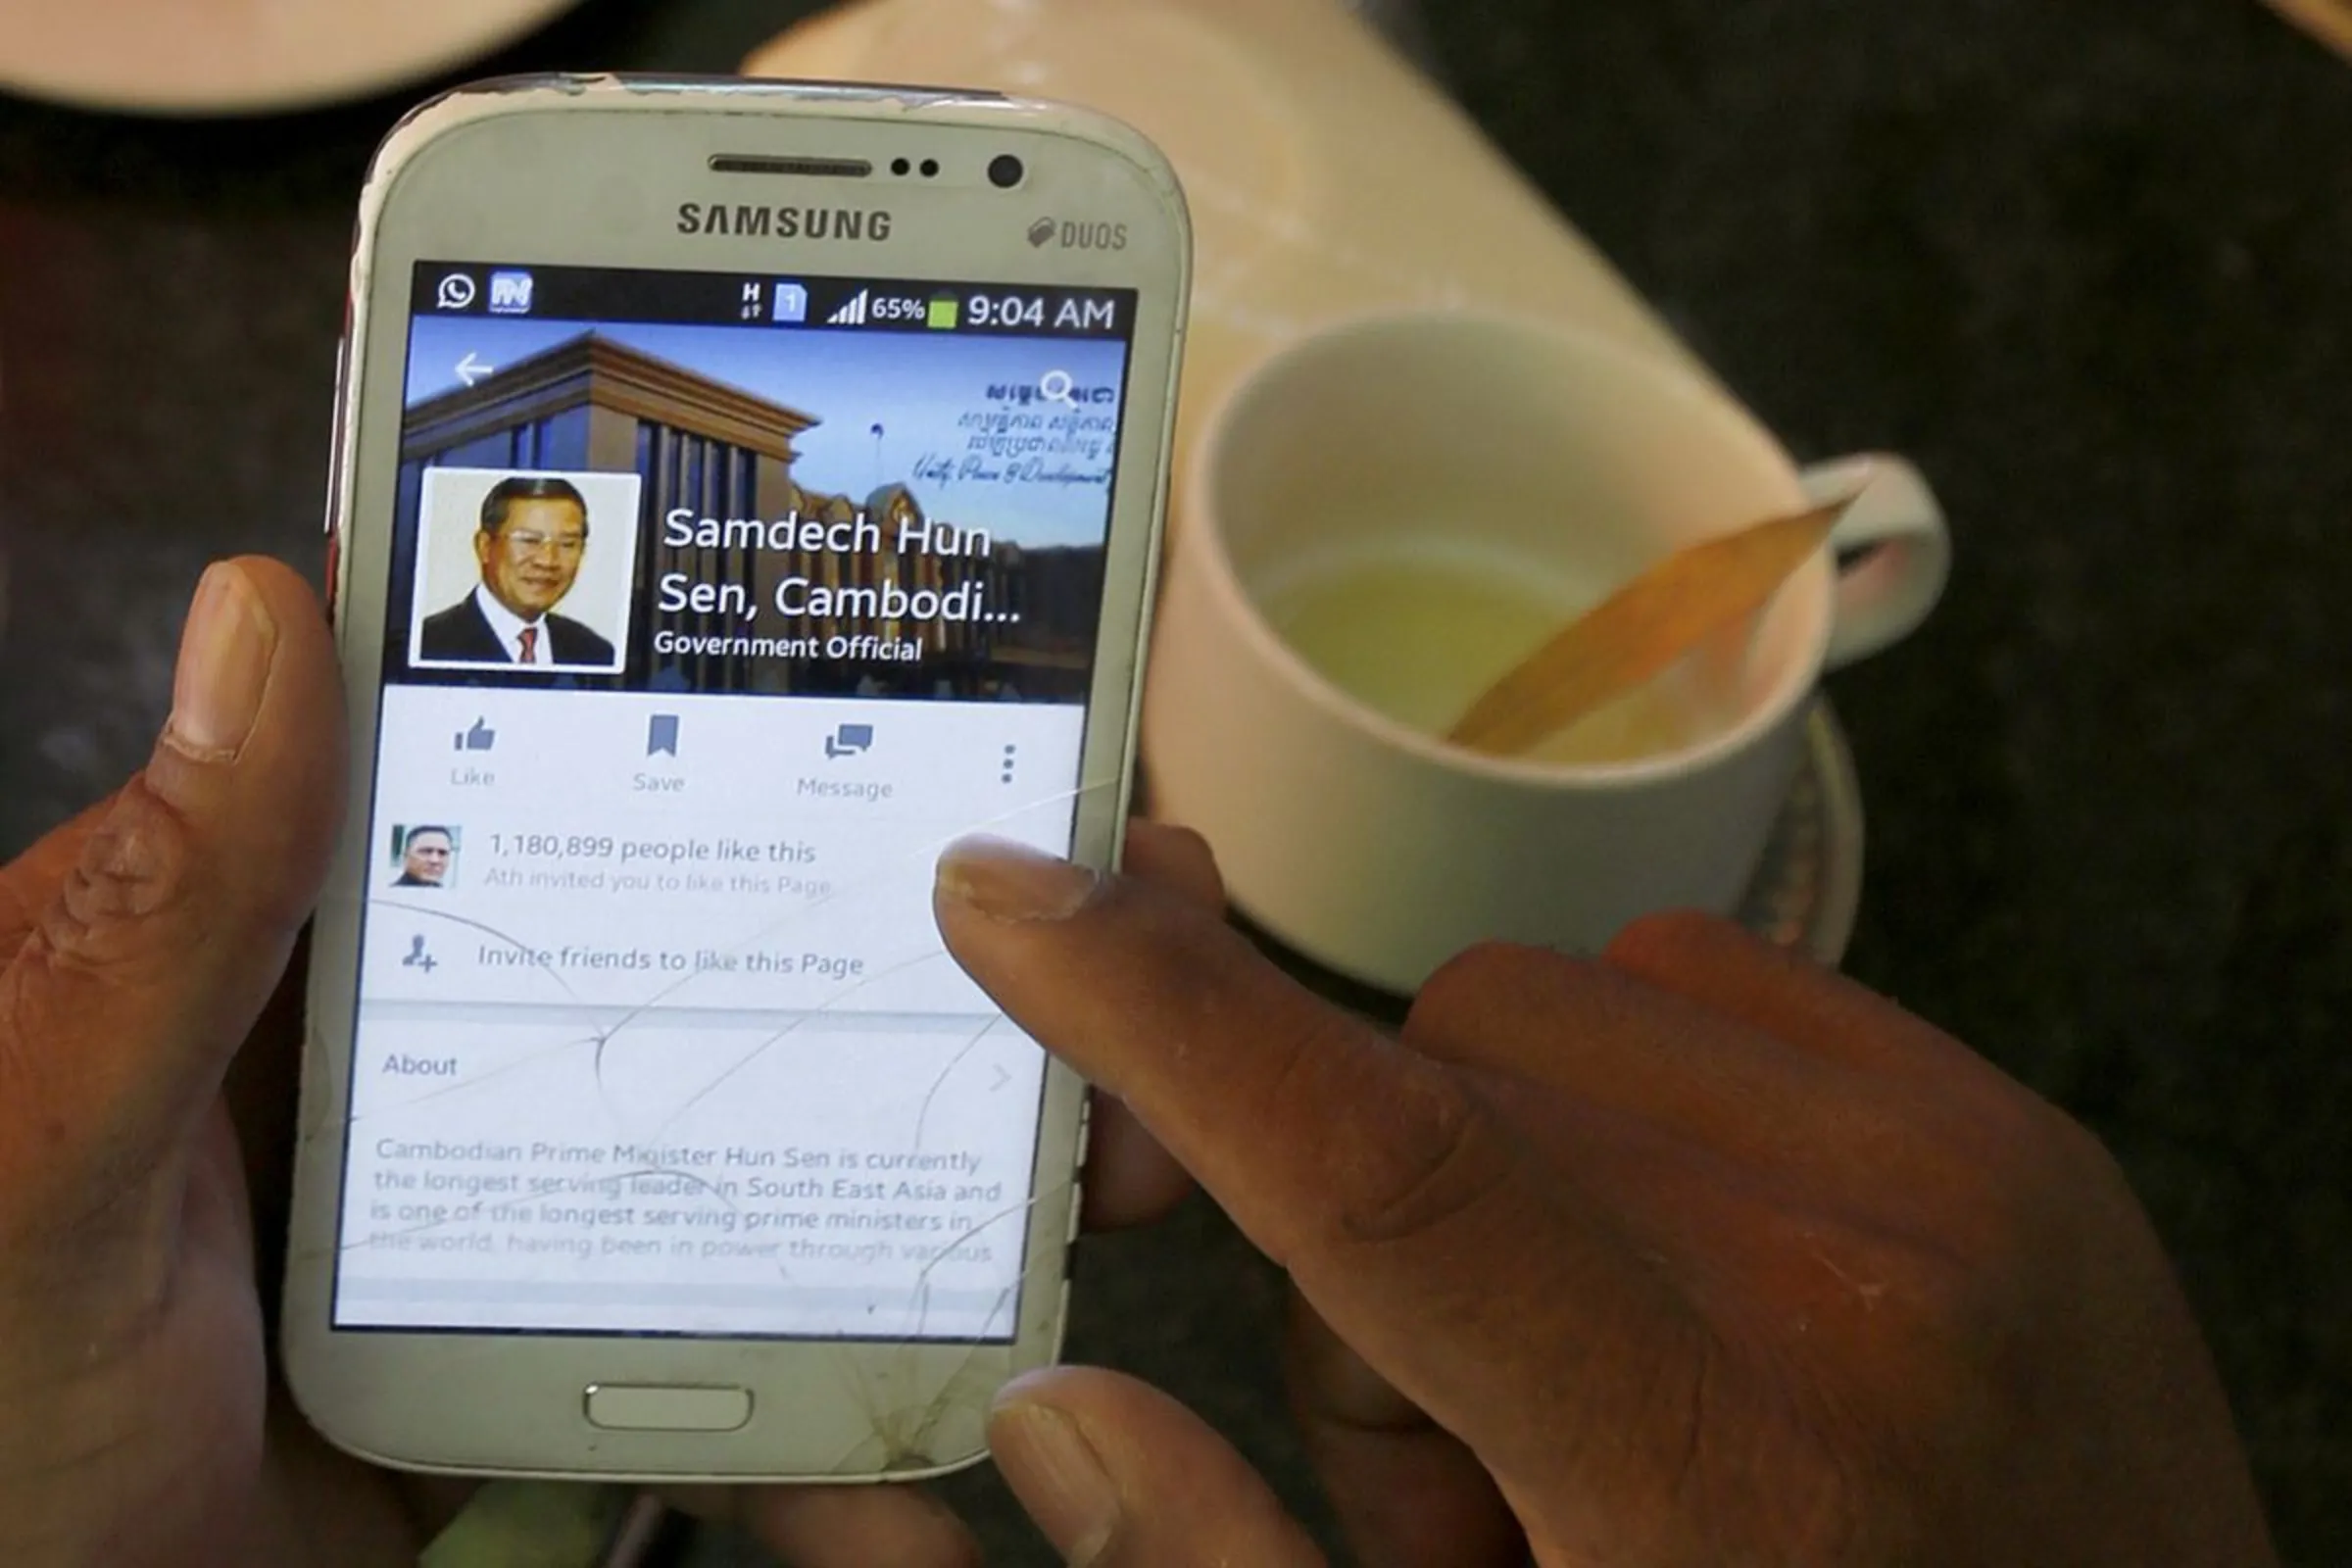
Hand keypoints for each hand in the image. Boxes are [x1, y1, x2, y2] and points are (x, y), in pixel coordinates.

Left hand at [0, 559, 1191, 1567]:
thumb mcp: (43, 1147)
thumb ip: (156, 915)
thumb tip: (275, 604)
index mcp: (350, 929)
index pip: (591, 756)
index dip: (777, 700)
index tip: (966, 677)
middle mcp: (483, 1035)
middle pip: (757, 938)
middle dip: (960, 924)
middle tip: (1132, 899)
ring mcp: (554, 1208)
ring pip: (804, 1137)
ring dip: (971, 1142)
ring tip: (1109, 1154)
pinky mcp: (586, 1367)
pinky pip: (763, 1352)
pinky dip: (874, 1394)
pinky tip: (965, 1406)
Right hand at [933, 834, 2278, 1565]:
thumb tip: (1059, 1413)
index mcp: (1723, 1484)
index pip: (1387, 1175)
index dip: (1168, 1017)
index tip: (1010, 893)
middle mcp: (1866, 1290)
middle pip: (1439, 1076)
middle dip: (1363, 1228)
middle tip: (1465, 1452)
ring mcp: (1966, 1184)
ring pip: (1545, 1003)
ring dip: (1491, 1154)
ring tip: (1590, 1375)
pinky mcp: (2011, 1129)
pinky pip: (1692, 986)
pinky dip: (1620, 1097)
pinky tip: (1680, 1273)